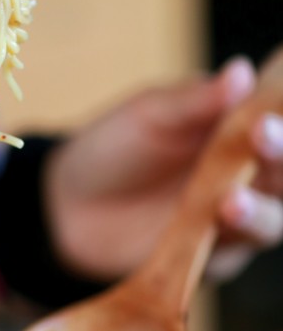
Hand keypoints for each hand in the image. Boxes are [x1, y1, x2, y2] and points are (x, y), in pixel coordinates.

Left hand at [45, 57, 282, 282]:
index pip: (279, 122)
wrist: (68, 206)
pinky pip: (227, 258)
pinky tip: (208, 233)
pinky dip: (223, 248)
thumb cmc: (115, 148)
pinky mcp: (211, 259)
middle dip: (281, 157)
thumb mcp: (148, 114)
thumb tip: (241, 71)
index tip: (268, 114)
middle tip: (264, 139)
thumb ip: (194, 100)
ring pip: (271, 221)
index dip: (281, 119)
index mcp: (241, 131)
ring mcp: (233, 221)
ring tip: (233, 201)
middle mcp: (250, 177)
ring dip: (259, 212)